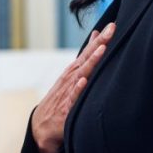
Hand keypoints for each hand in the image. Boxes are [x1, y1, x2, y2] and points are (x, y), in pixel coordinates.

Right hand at [31, 22, 114, 152]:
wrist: (41, 126)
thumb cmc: (60, 99)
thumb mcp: (73, 76)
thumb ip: (86, 57)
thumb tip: (98, 36)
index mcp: (74, 71)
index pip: (88, 52)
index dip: (101, 39)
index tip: (112, 25)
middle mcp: (71, 78)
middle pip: (87, 58)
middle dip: (100, 43)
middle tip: (112, 29)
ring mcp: (68, 92)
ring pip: (81, 74)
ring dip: (91, 61)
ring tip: (101, 49)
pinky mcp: (65, 109)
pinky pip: (72, 98)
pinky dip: (77, 89)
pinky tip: (83, 81)